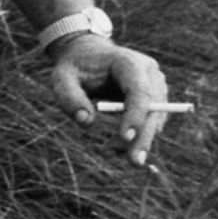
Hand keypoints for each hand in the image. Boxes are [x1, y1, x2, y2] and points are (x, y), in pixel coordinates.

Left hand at [47, 35, 169, 166]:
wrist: (88, 56)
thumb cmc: (74, 67)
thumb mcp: (61, 78)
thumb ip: (69, 98)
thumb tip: (86, 122)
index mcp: (128, 62)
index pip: (139, 90)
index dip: (135, 114)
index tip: (126, 138)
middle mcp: (149, 72)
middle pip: (153, 108)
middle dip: (143, 136)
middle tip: (134, 162)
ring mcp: (156, 85)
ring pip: (154, 119)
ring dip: (137, 140)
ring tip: (108, 151)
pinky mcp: (156, 98)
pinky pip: (151, 122)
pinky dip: (136, 137)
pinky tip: (117, 145)